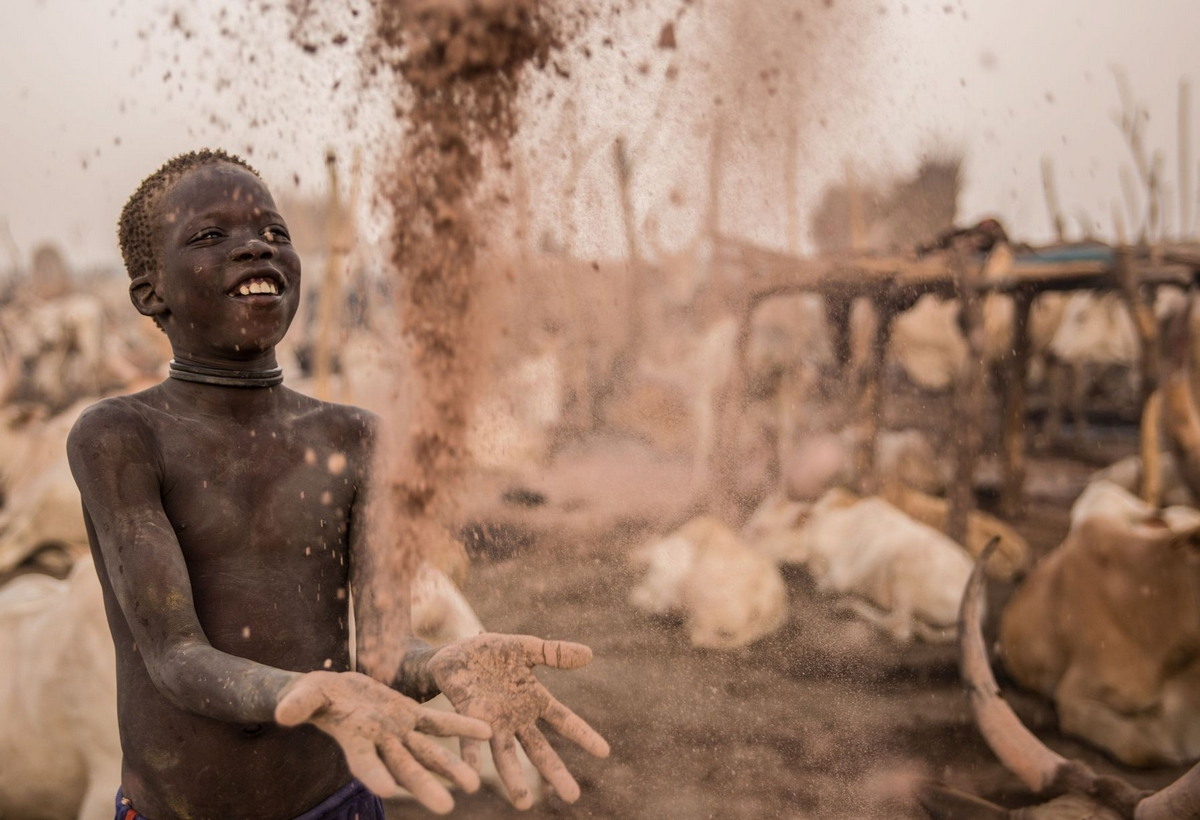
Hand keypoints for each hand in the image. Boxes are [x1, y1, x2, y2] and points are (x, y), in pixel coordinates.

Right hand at [275, 670, 491, 813]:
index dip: (375, 775)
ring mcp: (399, 731)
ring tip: (475, 783)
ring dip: (451, 767)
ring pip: (428, 751)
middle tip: (446, 807)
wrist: (332, 690)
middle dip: (425, 787)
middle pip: (405, 768)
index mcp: (354, 741)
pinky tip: (486, 732)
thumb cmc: (310, 696)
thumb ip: (299, 705)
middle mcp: (381, 743)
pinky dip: (461, 727)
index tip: (387, 790)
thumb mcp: (304, 696)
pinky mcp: (410, 714)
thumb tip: (283, 714)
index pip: (366, 763)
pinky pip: (439, 723)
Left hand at [428, 633, 610, 808]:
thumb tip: (590, 655)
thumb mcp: (525, 647)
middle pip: (539, 749)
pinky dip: (472, 758)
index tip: (604, 752)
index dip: (583, 735)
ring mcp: (491, 723)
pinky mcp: (467, 719)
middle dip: (555, 772)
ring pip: (505, 755)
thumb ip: (554, 653)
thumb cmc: (491, 653)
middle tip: (573, 796)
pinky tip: (470, 776)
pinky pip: (470, 742)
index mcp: (534, 700)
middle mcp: (515, 718)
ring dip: (513, 778)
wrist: (452, 652)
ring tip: (523, 804)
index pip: (564, 720)